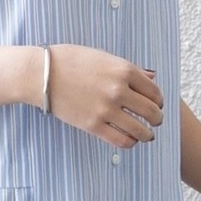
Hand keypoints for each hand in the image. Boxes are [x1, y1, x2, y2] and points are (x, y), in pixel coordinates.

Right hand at [36, 44, 162, 147]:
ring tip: (147, 135)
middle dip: (157, 119)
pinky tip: (130, 139)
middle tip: (155, 121)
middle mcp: (118, 90)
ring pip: (141, 130)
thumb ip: (129, 68)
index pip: (154, 91)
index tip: (156, 105)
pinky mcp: (93, 125)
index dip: (159, 101)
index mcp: (123, 70)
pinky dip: (131, 142)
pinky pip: (121, 140)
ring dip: (148, 134)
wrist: (42, 74)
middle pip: (152, 111)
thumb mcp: (103, 57)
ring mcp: (106, 109)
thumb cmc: (70, 61)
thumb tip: (152, 76)